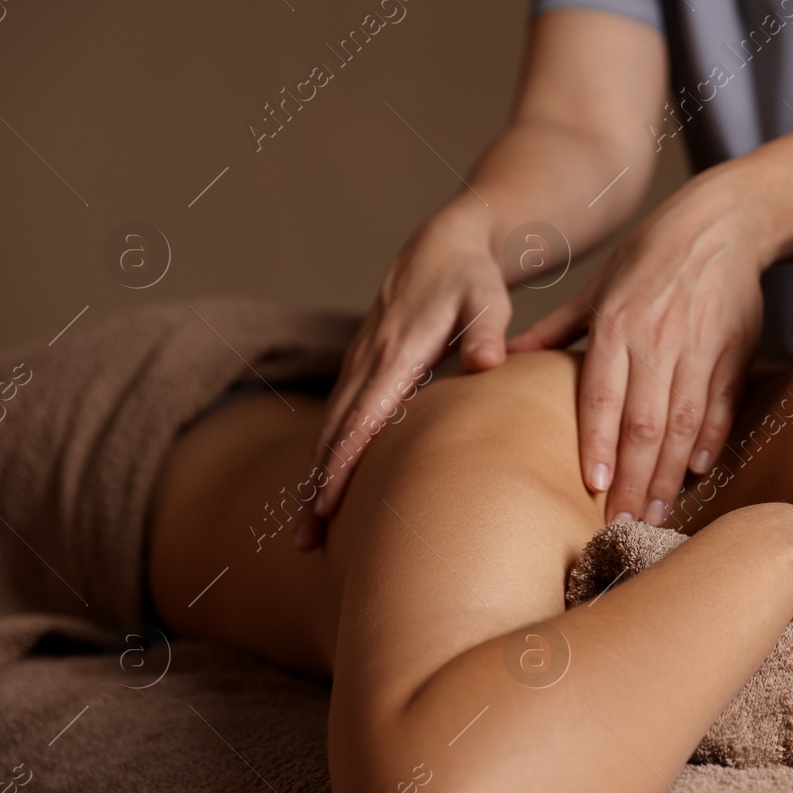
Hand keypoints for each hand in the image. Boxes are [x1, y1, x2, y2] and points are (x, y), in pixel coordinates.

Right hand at [295, 201, 508, 548]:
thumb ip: (488, 331)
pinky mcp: (361, 370)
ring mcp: (359, 366)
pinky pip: (337, 420)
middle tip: (304, 544)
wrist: (444, 247)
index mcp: (395, 354)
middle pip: (334, 435)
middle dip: (316, 488)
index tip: (326, 506)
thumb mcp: (487, 298)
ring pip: (329, 431)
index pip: (363, 418)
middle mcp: (367, 363)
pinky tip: (324, 492)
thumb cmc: (472, 280)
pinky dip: (326, 457)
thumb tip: (488, 361)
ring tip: (306, 535)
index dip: (342, 464)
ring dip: (315, 480)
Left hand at [506, 166, 765, 524]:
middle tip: (622, 524)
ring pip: (684, 423)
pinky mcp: (735, 352)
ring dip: (670, 473)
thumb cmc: (652, 253)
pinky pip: (721, 406)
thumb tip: (502, 357)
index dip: (599, 444)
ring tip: (657, 513)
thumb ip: (556, 327)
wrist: (724, 222)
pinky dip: (711, 440)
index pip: (604, 396)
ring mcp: (700, 348)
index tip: (592, 487)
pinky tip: (699, 471)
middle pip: (644, 422)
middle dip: (634, 479)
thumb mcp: (599, 283)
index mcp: (618, 323)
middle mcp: (658, 339)